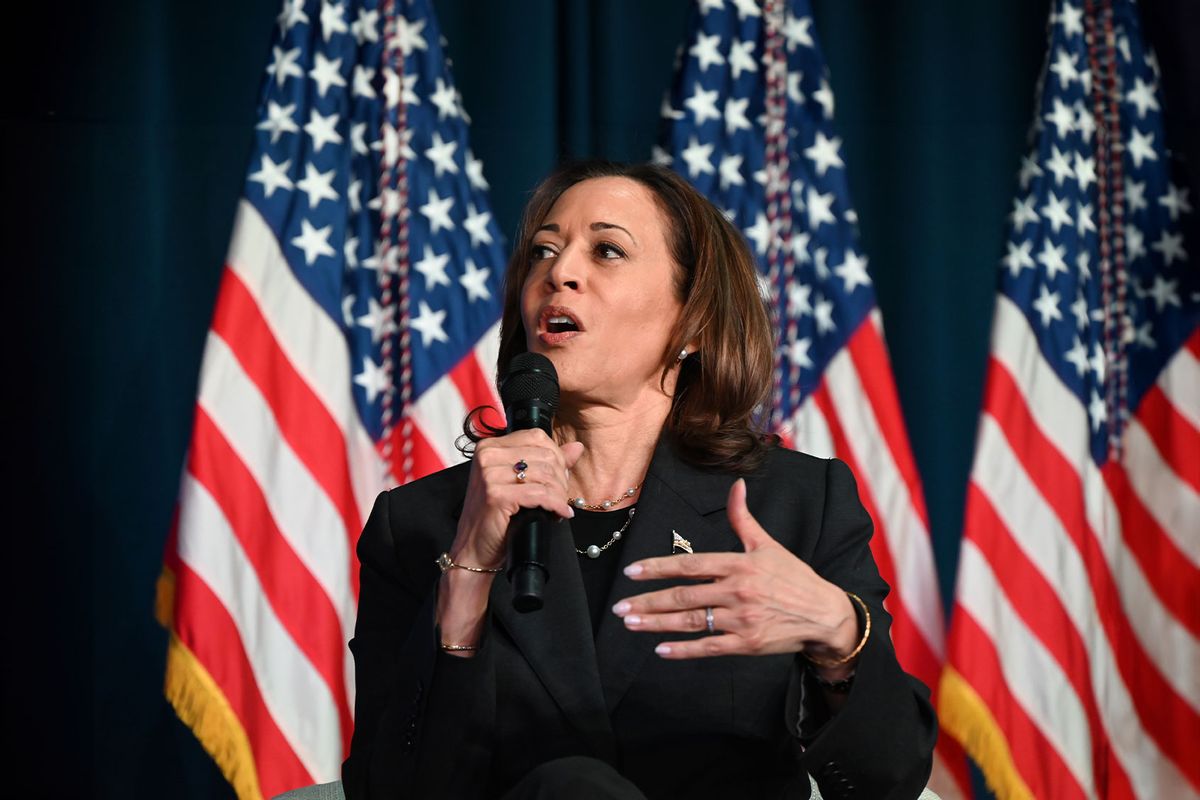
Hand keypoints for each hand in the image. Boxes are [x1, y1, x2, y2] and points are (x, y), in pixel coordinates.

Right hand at [449, 430, 583, 569]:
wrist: (472, 547)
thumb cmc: (493, 517)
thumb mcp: (520, 483)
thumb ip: (547, 462)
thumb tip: (575, 448)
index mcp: (490, 446)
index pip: (536, 437)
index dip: (556, 457)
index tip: (560, 477)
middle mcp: (487, 455)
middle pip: (545, 455)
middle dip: (560, 478)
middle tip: (560, 496)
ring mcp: (489, 474)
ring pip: (545, 474)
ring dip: (559, 494)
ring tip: (558, 507)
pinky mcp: (496, 495)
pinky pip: (539, 494)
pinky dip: (555, 505)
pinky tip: (558, 513)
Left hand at [611, 478, 860, 667]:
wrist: (825, 614)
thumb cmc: (793, 578)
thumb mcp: (768, 545)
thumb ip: (743, 518)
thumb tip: (736, 486)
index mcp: (738, 565)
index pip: (690, 565)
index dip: (658, 568)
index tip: (632, 572)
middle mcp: (737, 592)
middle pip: (683, 596)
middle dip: (648, 602)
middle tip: (619, 608)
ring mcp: (741, 620)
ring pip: (691, 622)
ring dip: (657, 624)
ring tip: (632, 624)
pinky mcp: (747, 644)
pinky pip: (709, 647)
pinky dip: (684, 650)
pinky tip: (661, 649)